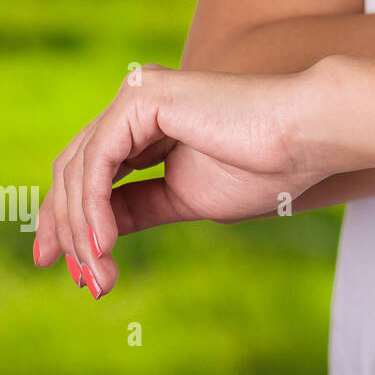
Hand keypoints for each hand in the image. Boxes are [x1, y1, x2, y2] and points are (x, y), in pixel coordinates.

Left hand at [33, 64, 329, 297]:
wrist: (307, 136)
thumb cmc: (266, 167)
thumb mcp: (185, 199)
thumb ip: (138, 208)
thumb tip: (91, 238)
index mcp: (150, 122)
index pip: (92, 172)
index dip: (74, 221)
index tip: (74, 270)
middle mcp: (137, 102)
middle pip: (75, 170)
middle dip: (68, 228)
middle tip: (78, 279)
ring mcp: (137, 94)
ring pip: (79, 168)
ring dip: (82, 228)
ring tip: (98, 274)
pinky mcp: (141, 97)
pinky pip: (97, 161)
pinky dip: (93, 207)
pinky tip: (105, 244)